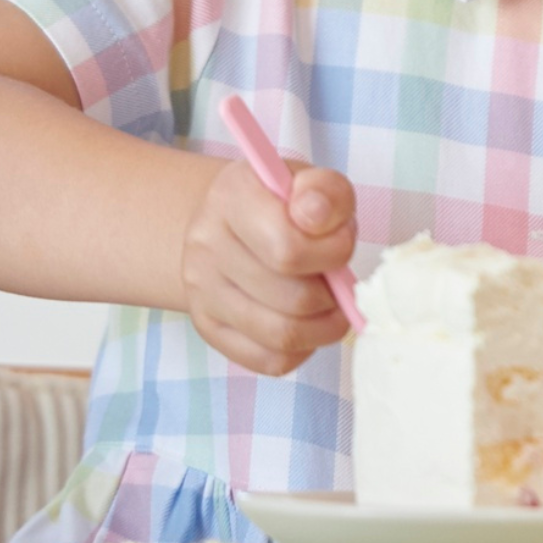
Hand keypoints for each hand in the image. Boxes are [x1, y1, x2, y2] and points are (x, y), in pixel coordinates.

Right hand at [180, 158, 356, 375]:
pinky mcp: (208, 326)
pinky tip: (308, 324)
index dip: (332, 254)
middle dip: (333, 294)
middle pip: (292, 297)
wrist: (230, 222)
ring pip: (281, 335)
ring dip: (324, 327)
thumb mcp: (309, 182)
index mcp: (231, 198)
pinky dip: (302, 350)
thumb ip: (326, 191)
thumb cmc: (282, 204)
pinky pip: (268, 360)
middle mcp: (206, 245)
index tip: (341, 244)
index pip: (289, 248)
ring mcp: (201, 291)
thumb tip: (317, 217)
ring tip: (332, 305)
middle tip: (339, 281)